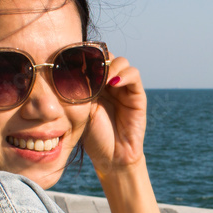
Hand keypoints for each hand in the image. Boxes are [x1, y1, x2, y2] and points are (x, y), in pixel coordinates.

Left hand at [82, 56, 146, 176]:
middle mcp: (110, 83)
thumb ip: (83, 87)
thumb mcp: (82, 108)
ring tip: (101, 76)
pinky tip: (113, 82)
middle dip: (98, 58)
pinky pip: (134, 75)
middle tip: (88, 66)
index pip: (92, 60)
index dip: (86, 56)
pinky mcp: (137, 95)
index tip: (75, 58)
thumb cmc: (94, 136)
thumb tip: (77, 65)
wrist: (111, 156)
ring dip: (111, 65)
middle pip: (107, 56)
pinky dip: (123, 74)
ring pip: (121, 62)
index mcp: (94, 85)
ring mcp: (124, 88)